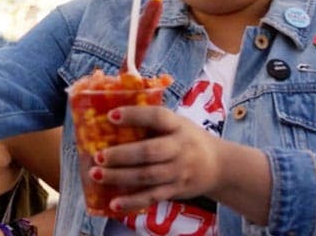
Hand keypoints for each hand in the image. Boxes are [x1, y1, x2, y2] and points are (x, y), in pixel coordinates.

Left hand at [89, 105, 223, 213]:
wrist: (219, 166)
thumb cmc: (188, 139)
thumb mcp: (177, 123)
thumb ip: (152, 121)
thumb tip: (111, 112)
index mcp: (178, 126)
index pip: (157, 117)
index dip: (134, 116)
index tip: (111, 116)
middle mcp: (180, 149)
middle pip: (149, 152)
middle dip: (122, 154)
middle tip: (98, 155)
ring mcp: (178, 172)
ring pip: (147, 176)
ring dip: (120, 177)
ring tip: (96, 174)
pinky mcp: (175, 190)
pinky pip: (152, 197)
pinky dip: (132, 202)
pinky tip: (114, 203)